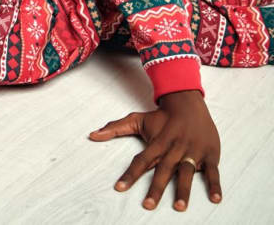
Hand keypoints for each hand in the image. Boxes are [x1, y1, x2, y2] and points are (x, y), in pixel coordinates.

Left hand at [89, 90, 220, 210]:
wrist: (188, 100)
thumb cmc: (162, 115)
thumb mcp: (138, 119)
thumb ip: (115, 128)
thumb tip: (91, 135)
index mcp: (158, 142)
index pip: (141, 160)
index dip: (130, 174)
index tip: (119, 188)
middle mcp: (174, 148)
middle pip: (163, 170)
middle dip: (156, 188)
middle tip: (148, 205)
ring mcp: (193, 151)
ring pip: (187, 172)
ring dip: (183, 189)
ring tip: (179, 207)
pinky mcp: (209, 154)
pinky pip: (213, 171)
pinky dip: (214, 184)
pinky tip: (215, 199)